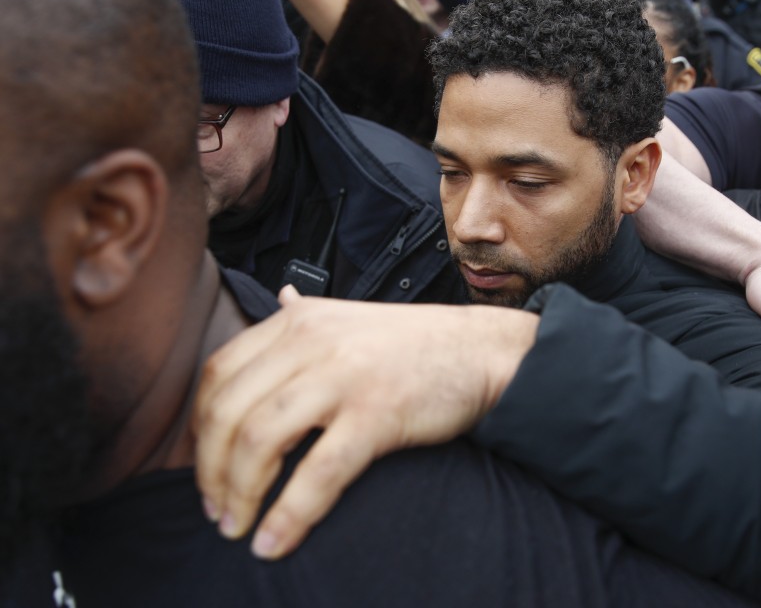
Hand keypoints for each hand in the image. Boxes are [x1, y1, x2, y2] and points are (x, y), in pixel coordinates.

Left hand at [193, 286, 537, 559]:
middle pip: (229, 410)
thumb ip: (306, 315)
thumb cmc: (415, 344)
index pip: (218, 373)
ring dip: (238, 494)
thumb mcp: (351, 317)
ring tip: (237, 527)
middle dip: (210, 471)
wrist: (481, 350)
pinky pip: (318, 472)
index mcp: (298, 320)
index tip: (205, 466)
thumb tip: (278, 297)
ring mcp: (344, 375)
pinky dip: (288, 515)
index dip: (200, 428)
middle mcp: (312, 341)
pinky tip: (273, 542)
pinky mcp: (377, 412)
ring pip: (260, 440)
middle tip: (215, 509)